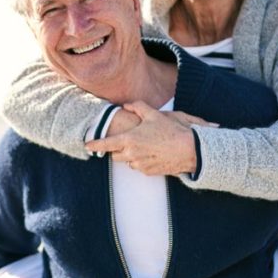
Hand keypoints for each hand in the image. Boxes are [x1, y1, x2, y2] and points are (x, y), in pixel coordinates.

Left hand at [85, 101, 217, 175]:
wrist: (191, 150)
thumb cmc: (173, 130)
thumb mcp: (155, 114)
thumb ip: (138, 108)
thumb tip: (127, 105)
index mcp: (130, 140)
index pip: (106, 144)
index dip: (95, 145)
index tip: (86, 145)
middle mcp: (132, 154)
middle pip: (115, 156)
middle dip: (117, 150)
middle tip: (126, 141)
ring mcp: (140, 165)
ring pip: (127, 162)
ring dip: (131, 156)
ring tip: (145, 145)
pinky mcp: (149, 172)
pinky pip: (140, 167)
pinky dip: (142, 161)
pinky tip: (154, 153)